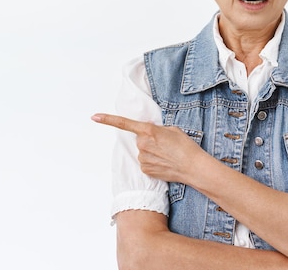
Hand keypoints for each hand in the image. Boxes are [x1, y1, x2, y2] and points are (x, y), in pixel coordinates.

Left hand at [92, 113, 206, 182]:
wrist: (192, 167)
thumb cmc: (185, 146)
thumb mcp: (171, 129)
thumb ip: (155, 128)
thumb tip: (148, 132)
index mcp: (148, 131)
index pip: (123, 123)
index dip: (107, 119)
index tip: (95, 117)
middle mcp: (142, 144)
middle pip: (139, 139)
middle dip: (149, 140)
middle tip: (164, 144)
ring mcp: (142, 158)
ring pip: (142, 151)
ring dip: (151, 152)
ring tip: (167, 155)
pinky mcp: (145, 169)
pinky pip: (145, 162)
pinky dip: (153, 162)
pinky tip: (164, 163)